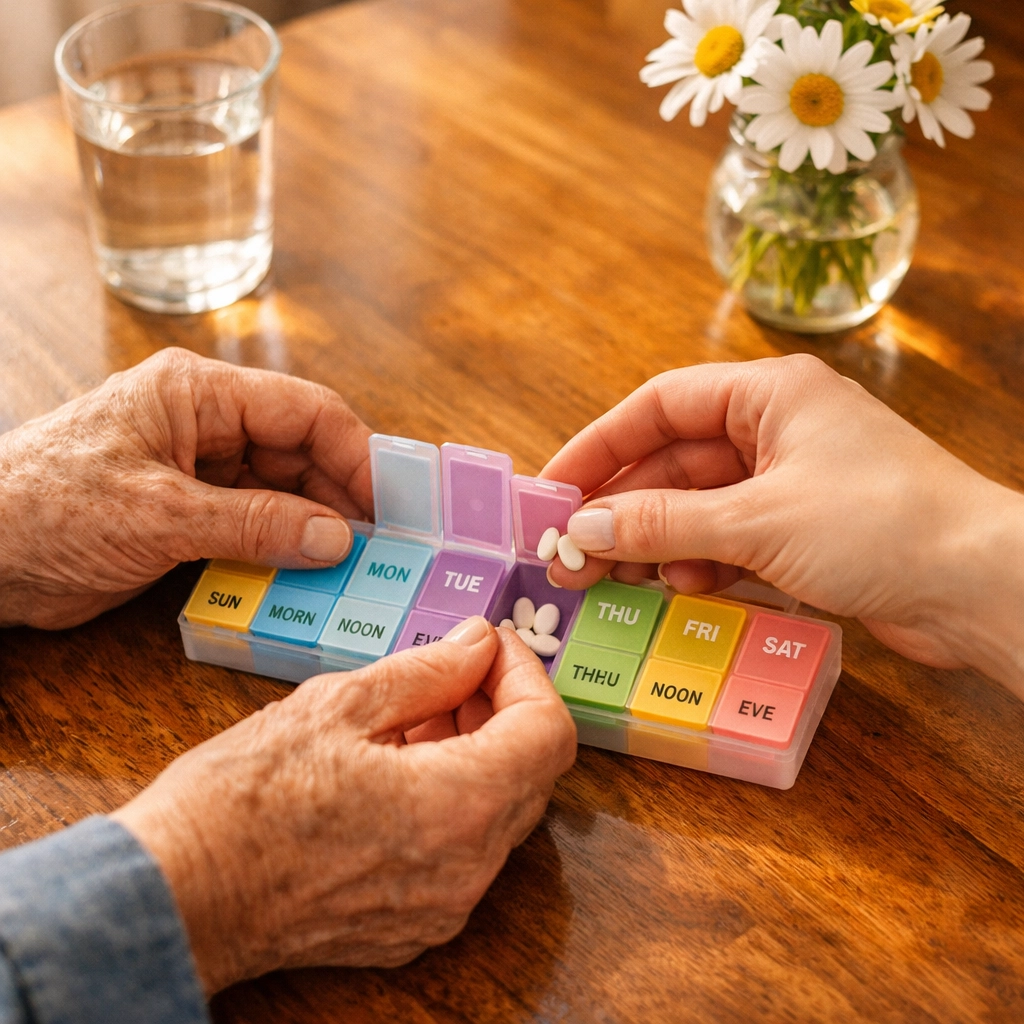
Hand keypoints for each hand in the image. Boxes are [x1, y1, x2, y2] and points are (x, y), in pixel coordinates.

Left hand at [0, 348, 373, 628]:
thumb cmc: (46, 510)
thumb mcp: (161, 517)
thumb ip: (256, 524)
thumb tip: (338, 538)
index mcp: (198, 394)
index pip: (304, 411)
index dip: (356, 454)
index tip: (392, 505)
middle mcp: (206, 423)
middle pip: (300, 450)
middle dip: (342, 495)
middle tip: (384, 546)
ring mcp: (198, 468)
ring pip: (283, 489)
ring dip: (316, 526)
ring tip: (356, 568)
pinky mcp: (188, 511)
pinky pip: (255, 522)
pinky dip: (282, 547)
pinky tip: (308, 575)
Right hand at [111, 618, 576, 992]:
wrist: (174, 896)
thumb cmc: (240, 800)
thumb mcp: (338, 705)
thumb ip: (428, 671)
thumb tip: (478, 645)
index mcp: (458, 807)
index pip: (549, 732)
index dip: (527, 675)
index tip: (491, 646)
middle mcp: (466, 869)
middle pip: (529, 772)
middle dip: (500, 708)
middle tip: (454, 669)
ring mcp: (442, 907)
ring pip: (497, 812)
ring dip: (475, 751)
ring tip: (414, 713)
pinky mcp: (412, 926)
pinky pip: (462, 851)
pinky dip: (450, 798)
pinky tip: (396, 765)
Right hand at [542, 355, 1023, 696]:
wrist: (979, 587)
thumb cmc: (879, 524)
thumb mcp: (756, 519)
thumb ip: (664, 522)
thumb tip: (584, 527)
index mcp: (769, 394)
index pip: (660, 405)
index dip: (601, 443)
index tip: (555, 487)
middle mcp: (776, 429)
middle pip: (674, 462)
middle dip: (624, 508)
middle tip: (572, 553)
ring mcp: (791, 482)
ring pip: (699, 506)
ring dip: (659, 542)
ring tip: (622, 579)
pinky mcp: (804, 530)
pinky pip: (730, 539)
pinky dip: (702, 563)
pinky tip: (685, 589)